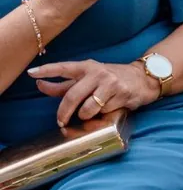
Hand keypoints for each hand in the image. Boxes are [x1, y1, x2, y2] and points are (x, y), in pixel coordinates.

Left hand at [30, 58, 158, 125]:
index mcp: (86, 67)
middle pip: (72, 96)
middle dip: (64, 113)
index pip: (63, 68)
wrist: (144, 78)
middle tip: (61, 122)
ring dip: (85, 116)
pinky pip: (103, 111)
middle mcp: (97, 72)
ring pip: (87, 108)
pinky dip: (102, 114)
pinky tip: (109, 108)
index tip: (31, 73)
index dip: (47, 70)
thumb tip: (40, 85)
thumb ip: (64, 84)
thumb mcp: (88, 78)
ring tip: (90, 113)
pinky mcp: (122, 93)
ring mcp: (110, 82)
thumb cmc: (111, 79)